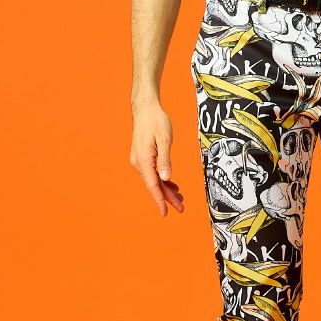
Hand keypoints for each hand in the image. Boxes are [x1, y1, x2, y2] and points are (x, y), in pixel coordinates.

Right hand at [130, 99, 184, 217]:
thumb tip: (166, 178)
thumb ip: (165, 160)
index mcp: (143, 160)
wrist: (145, 108)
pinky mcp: (142, 156)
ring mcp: (139, 160)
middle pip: (154, 185)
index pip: (152, 185)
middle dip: (168, 198)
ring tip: (180, 199)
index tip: (165, 213)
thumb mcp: (165, 139)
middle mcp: (138, 162)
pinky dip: (163, 180)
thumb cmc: (156, 121)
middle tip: (182, 208)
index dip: (160, 200)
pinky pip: (152, 172)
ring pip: (154, 180)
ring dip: (166, 190)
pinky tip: (172, 185)